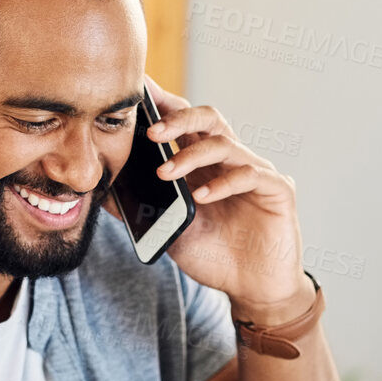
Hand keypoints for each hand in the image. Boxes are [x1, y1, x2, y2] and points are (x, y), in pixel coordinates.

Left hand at [145, 80, 315, 323]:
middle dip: (177, 119)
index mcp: (205, 165)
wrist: (254, 288)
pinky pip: (250, 175)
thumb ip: (143, 210)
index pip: (185, 125)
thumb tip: (104, 194)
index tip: (138, 93)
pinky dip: (222, 183)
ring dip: (191, 155)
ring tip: (164, 172)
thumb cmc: (216, 255)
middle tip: (148, 131)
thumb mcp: (171, 231)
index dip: (164, 104)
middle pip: (208, 119)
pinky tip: (201, 196)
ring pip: (225, 144)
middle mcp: (231, 161)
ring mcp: (256, 172)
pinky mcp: (277, 190)